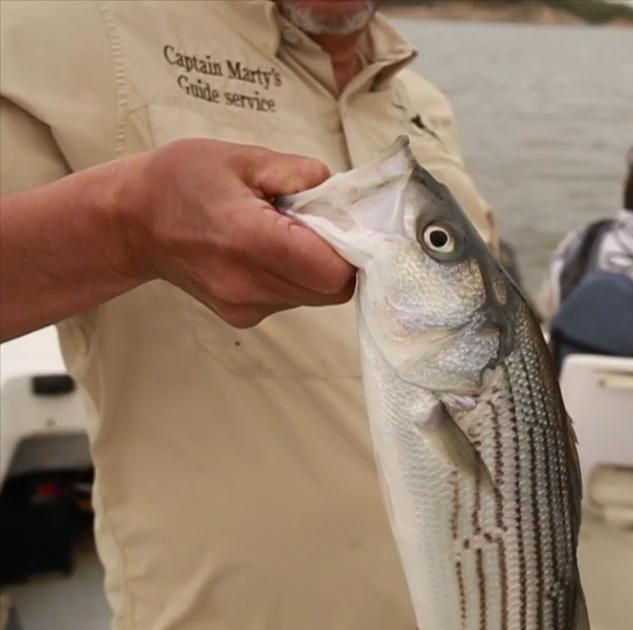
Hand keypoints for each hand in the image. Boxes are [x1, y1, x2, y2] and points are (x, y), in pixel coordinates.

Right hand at [113, 139, 354, 327]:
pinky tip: (265, 252)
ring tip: (281, 234)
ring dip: (314, 268)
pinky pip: (290, 301)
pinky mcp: (241, 317)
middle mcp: (248, 284)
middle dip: (336, 258)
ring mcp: (244, 306)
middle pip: (332, 290)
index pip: (334, 272)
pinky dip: (293, 278)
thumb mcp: (241, 158)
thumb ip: (296, 173)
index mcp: (250, 240)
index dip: (350, 248)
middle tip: (313, 224)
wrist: (130, 222)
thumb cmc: (181, 181)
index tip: (337, 221)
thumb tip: (336, 190)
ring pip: (315, 298)